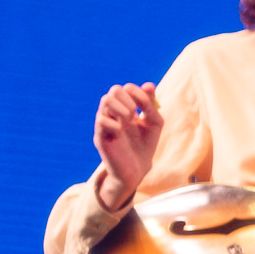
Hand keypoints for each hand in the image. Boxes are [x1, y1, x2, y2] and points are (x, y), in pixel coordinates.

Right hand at [92, 83, 162, 205]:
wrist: (138, 168)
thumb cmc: (145, 145)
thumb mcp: (154, 122)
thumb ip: (151, 104)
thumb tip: (149, 84)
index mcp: (124, 108)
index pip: (123, 88)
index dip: (136, 92)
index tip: (144, 107)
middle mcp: (112, 114)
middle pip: (113, 90)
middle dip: (129, 99)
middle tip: (135, 115)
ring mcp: (104, 124)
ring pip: (105, 100)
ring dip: (122, 108)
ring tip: (129, 121)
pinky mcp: (100, 137)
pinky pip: (102, 121)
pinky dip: (115, 123)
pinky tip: (120, 132)